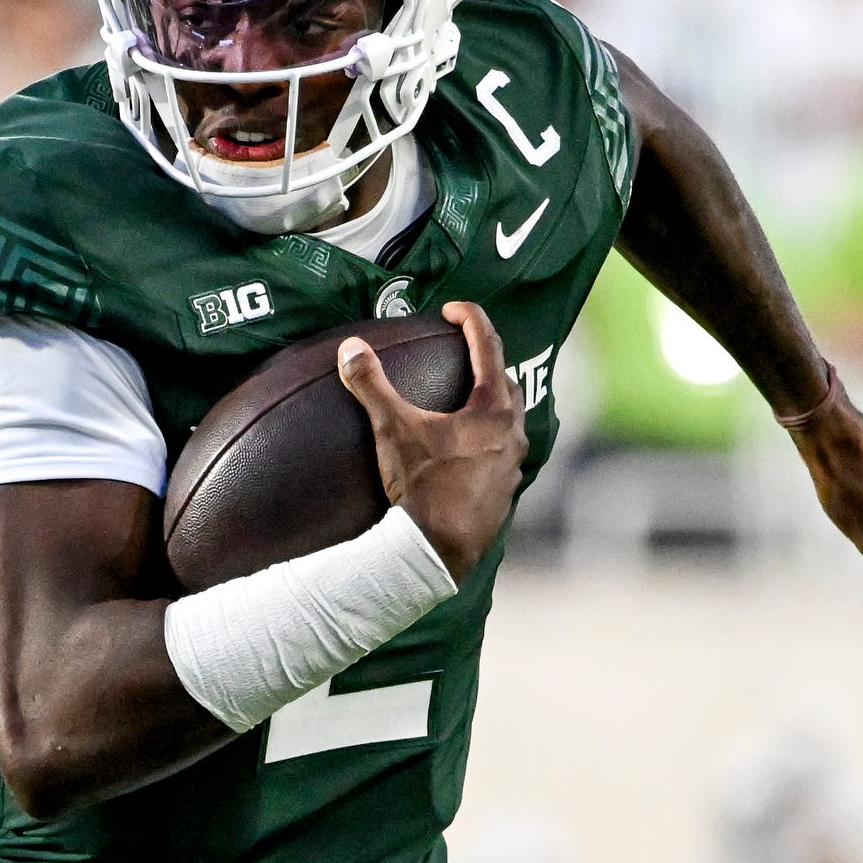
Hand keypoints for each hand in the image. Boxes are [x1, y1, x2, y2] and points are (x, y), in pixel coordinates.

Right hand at [338, 302, 525, 579]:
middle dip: (487, 361)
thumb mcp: (393, 431)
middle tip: (463, 352)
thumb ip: (372, 386)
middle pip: (506, 382)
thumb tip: (350, 349)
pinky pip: (503, 453)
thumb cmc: (422, 488)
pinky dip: (487, 440)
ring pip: (510, 420)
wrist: (436, 552)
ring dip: (492, 403)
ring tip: (465, 400)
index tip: (451, 309)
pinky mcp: (505, 492)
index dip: (470, 319)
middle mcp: (512, 433)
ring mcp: (512, 465)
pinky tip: (465, 450)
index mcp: (492, 409)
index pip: (488, 346)